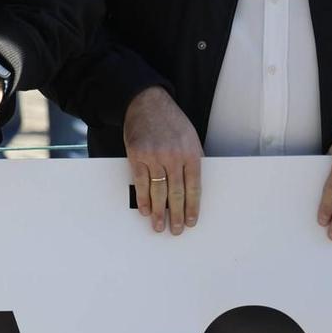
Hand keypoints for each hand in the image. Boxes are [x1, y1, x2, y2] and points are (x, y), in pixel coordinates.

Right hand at [123, 86, 203, 233]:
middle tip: (175, 230)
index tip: (190, 221)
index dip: (192, 207)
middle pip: (176, 193)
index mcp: (191, 153)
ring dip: (159, 211)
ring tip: (159, 225)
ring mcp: (154, 156)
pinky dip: (143, 198)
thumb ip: (193, 160)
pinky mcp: (137, 155)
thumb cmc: (171, 120)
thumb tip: (192, 185)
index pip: (194, 187)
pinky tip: (145, 209)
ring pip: (158, 191)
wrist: (147, 102)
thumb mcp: (190, 137)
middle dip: (176, 214)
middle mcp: (174, 156)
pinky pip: (140, 182)